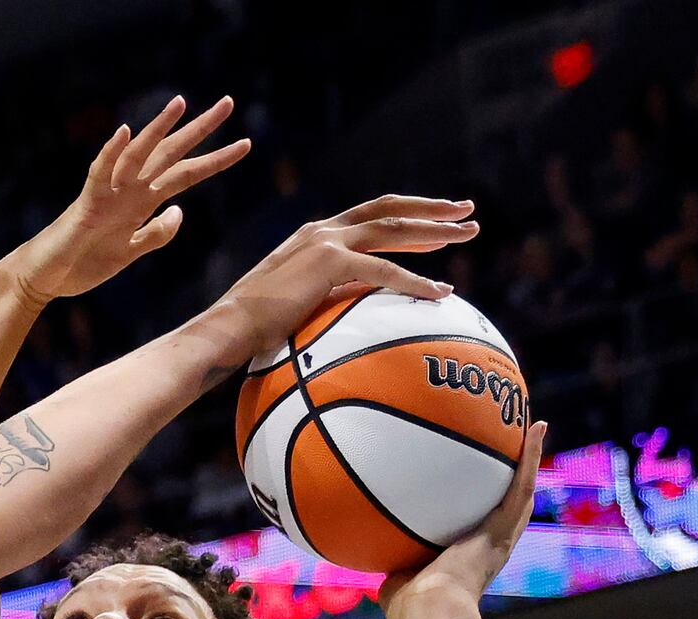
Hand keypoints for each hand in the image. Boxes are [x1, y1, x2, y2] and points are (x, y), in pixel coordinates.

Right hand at [9, 95, 250, 303]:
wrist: (47, 279)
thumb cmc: (83, 263)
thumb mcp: (131, 252)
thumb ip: (156, 233)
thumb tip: (180, 212)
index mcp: (142, 202)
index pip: (187, 174)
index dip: (215, 160)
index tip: (245, 143)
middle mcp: (129, 190)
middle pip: (171, 154)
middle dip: (201, 130)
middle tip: (229, 103)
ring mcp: (109, 194)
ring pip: (139, 155)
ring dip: (159, 130)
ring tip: (181, 104)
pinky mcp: (87, 204)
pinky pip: (100, 174)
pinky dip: (111, 154)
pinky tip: (126, 133)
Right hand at [205, 195, 477, 368]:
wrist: (228, 328)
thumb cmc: (252, 330)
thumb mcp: (294, 307)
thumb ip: (323, 302)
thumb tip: (345, 324)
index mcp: (316, 237)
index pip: (371, 218)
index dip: (408, 218)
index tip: (439, 223)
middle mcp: (323, 230)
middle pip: (390, 209)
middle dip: (433, 209)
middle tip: (469, 212)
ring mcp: (326, 241)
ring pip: (394, 227)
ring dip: (436, 229)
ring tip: (469, 234)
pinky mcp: (329, 262)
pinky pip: (385, 271)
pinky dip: (416, 282)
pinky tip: (441, 293)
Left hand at [384, 421, 543, 618]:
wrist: (428, 610)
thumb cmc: (409, 606)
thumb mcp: (398, 577)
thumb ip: (394, 562)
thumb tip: (375, 550)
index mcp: (470, 558)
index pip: (483, 526)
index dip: (488, 507)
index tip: (486, 486)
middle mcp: (492, 546)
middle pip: (510, 506)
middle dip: (516, 477)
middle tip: (520, 447)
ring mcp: (502, 536)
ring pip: (522, 490)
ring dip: (531, 458)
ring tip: (534, 426)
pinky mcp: (504, 527)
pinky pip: (522, 484)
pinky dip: (532, 455)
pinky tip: (537, 426)